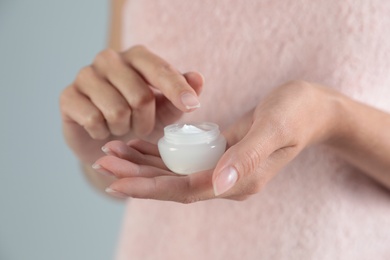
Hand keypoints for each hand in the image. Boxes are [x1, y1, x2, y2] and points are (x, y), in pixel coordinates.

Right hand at [60, 46, 202, 163]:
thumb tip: (197, 78)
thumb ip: (182, 92)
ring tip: (121, 127)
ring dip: (124, 129)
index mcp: (137, 57)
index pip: (160, 70)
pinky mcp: (68, 96)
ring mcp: (86, 75)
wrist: (107, 140)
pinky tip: (101, 129)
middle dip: (146, 122)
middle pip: (140, 96)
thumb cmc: (140, 119)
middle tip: (141, 126)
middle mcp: (110, 59)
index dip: (177, 89)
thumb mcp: (166, 109)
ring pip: (117, 111)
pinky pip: (94, 120)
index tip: (192, 106)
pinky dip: (103, 134)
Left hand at [92, 81, 340, 201]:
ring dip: (142, 163)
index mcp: (238, 182)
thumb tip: (219, 185)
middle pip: (173, 183)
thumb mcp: (275, 128)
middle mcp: (227, 181)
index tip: (114, 182)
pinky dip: (159, 152)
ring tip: (111, 151)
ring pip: (174, 172)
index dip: (148, 187)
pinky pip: (184, 158)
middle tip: (101, 161)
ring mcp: (222, 169)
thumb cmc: (297, 113)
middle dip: (136, 175)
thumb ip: (247, 157)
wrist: (313, 110)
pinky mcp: (220, 154)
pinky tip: (139, 144)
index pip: (184, 190)